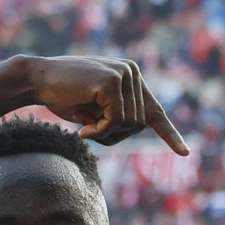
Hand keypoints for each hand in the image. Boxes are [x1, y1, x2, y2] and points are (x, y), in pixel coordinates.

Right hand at [24, 55, 188, 154]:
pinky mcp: (112, 81)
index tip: (185, 152)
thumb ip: (118, 116)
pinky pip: (117, 120)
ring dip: (106, 133)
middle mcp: (132, 72)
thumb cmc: (64, 97)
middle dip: (114, 135)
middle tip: (90, 131)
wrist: (38, 81)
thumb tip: (137, 125)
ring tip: (85, 124)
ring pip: (130, 124)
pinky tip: (84, 126)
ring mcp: (124, 74)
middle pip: (139, 124)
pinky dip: (100, 130)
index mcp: (131, 78)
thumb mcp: (97, 111)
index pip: (154, 111)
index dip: (170, 134)